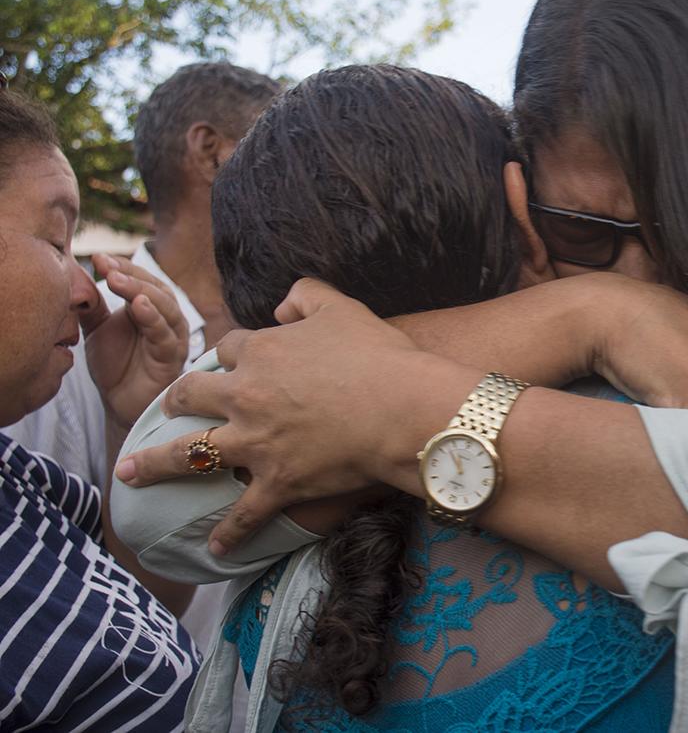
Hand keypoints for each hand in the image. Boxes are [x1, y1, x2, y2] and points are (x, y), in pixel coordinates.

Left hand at [84, 254, 188, 429]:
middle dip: (132, 276)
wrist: (119, 403)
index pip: (143, 279)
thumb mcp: (98, 328)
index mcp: (151, 307)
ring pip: (166, 308)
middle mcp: (167, 318)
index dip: (123, 268)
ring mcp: (172, 337)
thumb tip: (75, 274)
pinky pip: (165, 335)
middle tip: (108, 267)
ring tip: (119, 282)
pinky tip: (139, 306)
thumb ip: (92, 304)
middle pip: (157, 288)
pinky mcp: (172, 358)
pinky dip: (154, 319)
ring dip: (143, 292)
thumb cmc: (114, 365)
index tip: (98, 259)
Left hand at [116, 279, 480, 553]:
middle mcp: (245, 397)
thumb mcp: (341, 306)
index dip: (232, 355)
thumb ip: (305, 295)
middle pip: (190, 395)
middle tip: (166, 409)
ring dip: (156, 464)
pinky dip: (228, 532)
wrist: (402, 409)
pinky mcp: (276, 483)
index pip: (227, 349)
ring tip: (131, 472)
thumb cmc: (378, 356)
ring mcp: (255, 443)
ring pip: (190, 454)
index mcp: (260, 353)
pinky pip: (243, 513)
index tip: (237, 362)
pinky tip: (214, 546)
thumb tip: (280, 305)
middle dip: (175, 401)